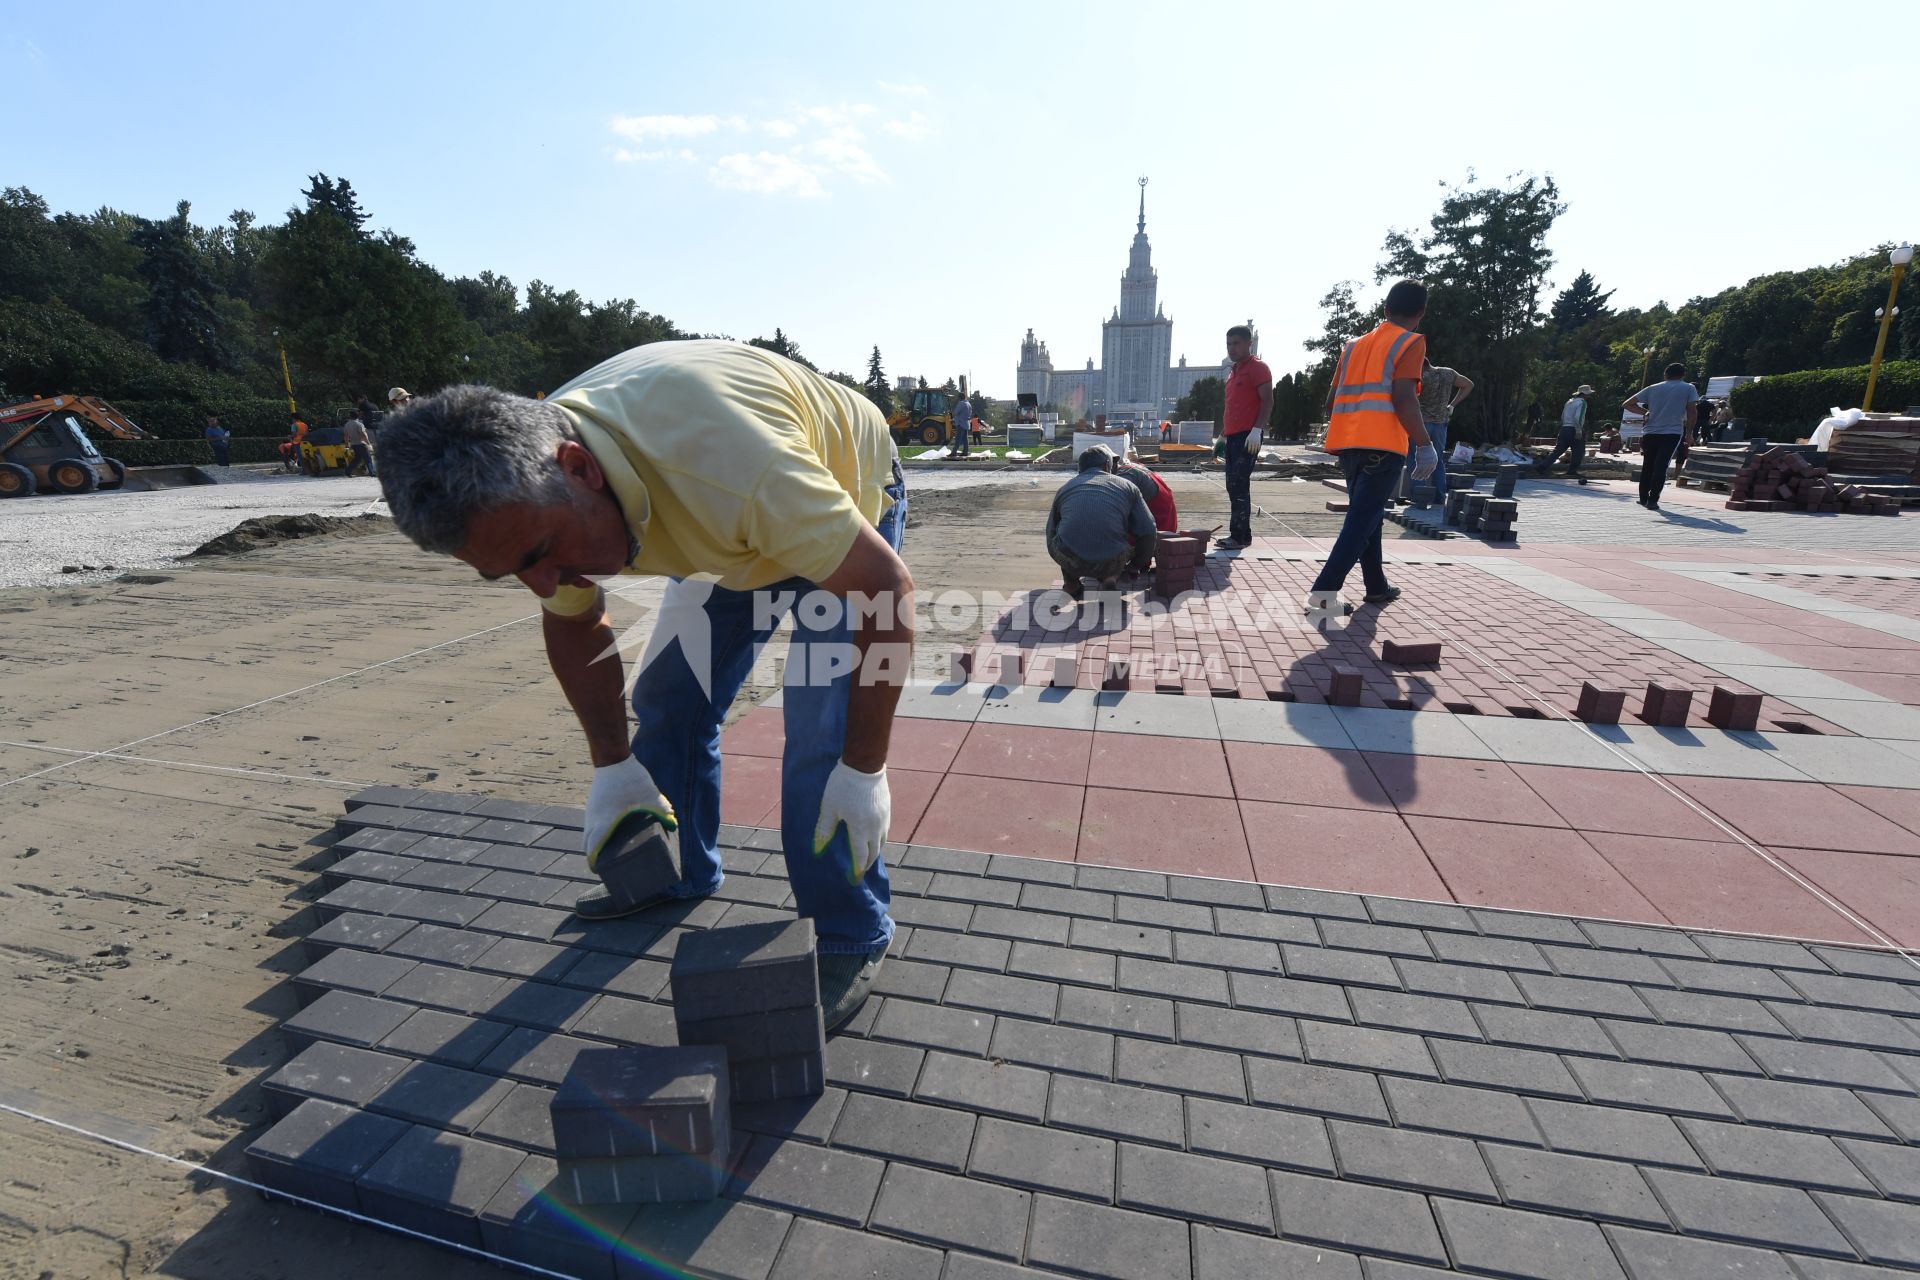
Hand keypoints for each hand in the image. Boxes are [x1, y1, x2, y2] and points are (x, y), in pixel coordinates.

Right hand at [584, 756, 675, 868]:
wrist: (613, 758)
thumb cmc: (630, 779)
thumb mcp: (650, 796)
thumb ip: (662, 810)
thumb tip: (673, 824)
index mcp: (604, 822)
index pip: (592, 849)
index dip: (594, 863)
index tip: (599, 872)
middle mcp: (593, 819)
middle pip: (586, 844)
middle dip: (593, 857)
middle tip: (606, 866)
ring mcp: (590, 811)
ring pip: (587, 834)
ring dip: (593, 844)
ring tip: (608, 853)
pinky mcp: (592, 804)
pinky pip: (590, 824)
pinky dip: (595, 833)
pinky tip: (608, 833)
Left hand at [813, 760, 890, 882]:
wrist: (865, 764)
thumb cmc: (843, 786)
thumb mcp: (830, 808)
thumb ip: (825, 829)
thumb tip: (817, 849)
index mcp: (860, 830)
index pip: (860, 857)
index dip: (857, 869)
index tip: (854, 879)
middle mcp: (875, 827)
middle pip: (874, 852)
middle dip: (866, 863)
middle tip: (860, 869)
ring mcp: (884, 818)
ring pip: (882, 841)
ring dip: (875, 851)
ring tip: (867, 854)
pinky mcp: (887, 808)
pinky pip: (886, 829)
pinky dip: (880, 837)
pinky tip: (874, 835)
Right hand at [1411, 444, 1438, 480]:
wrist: (1424, 444)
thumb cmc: (1427, 447)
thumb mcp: (1431, 453)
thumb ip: (1430, 458)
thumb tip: (1428, 460)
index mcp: (1434, 462)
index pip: (1431, 470)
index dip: (1428, 474)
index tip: (1425, 477)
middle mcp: (1431, 464)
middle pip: (1426, 472)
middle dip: (1422, 476)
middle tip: (1419, 479)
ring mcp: (1426, 464)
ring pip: (1421, 473)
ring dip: (1417, 476)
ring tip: (1414, 478)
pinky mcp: (1420, 464)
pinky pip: (1417, 471)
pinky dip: (1414, 474)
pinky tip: (1412, 476)